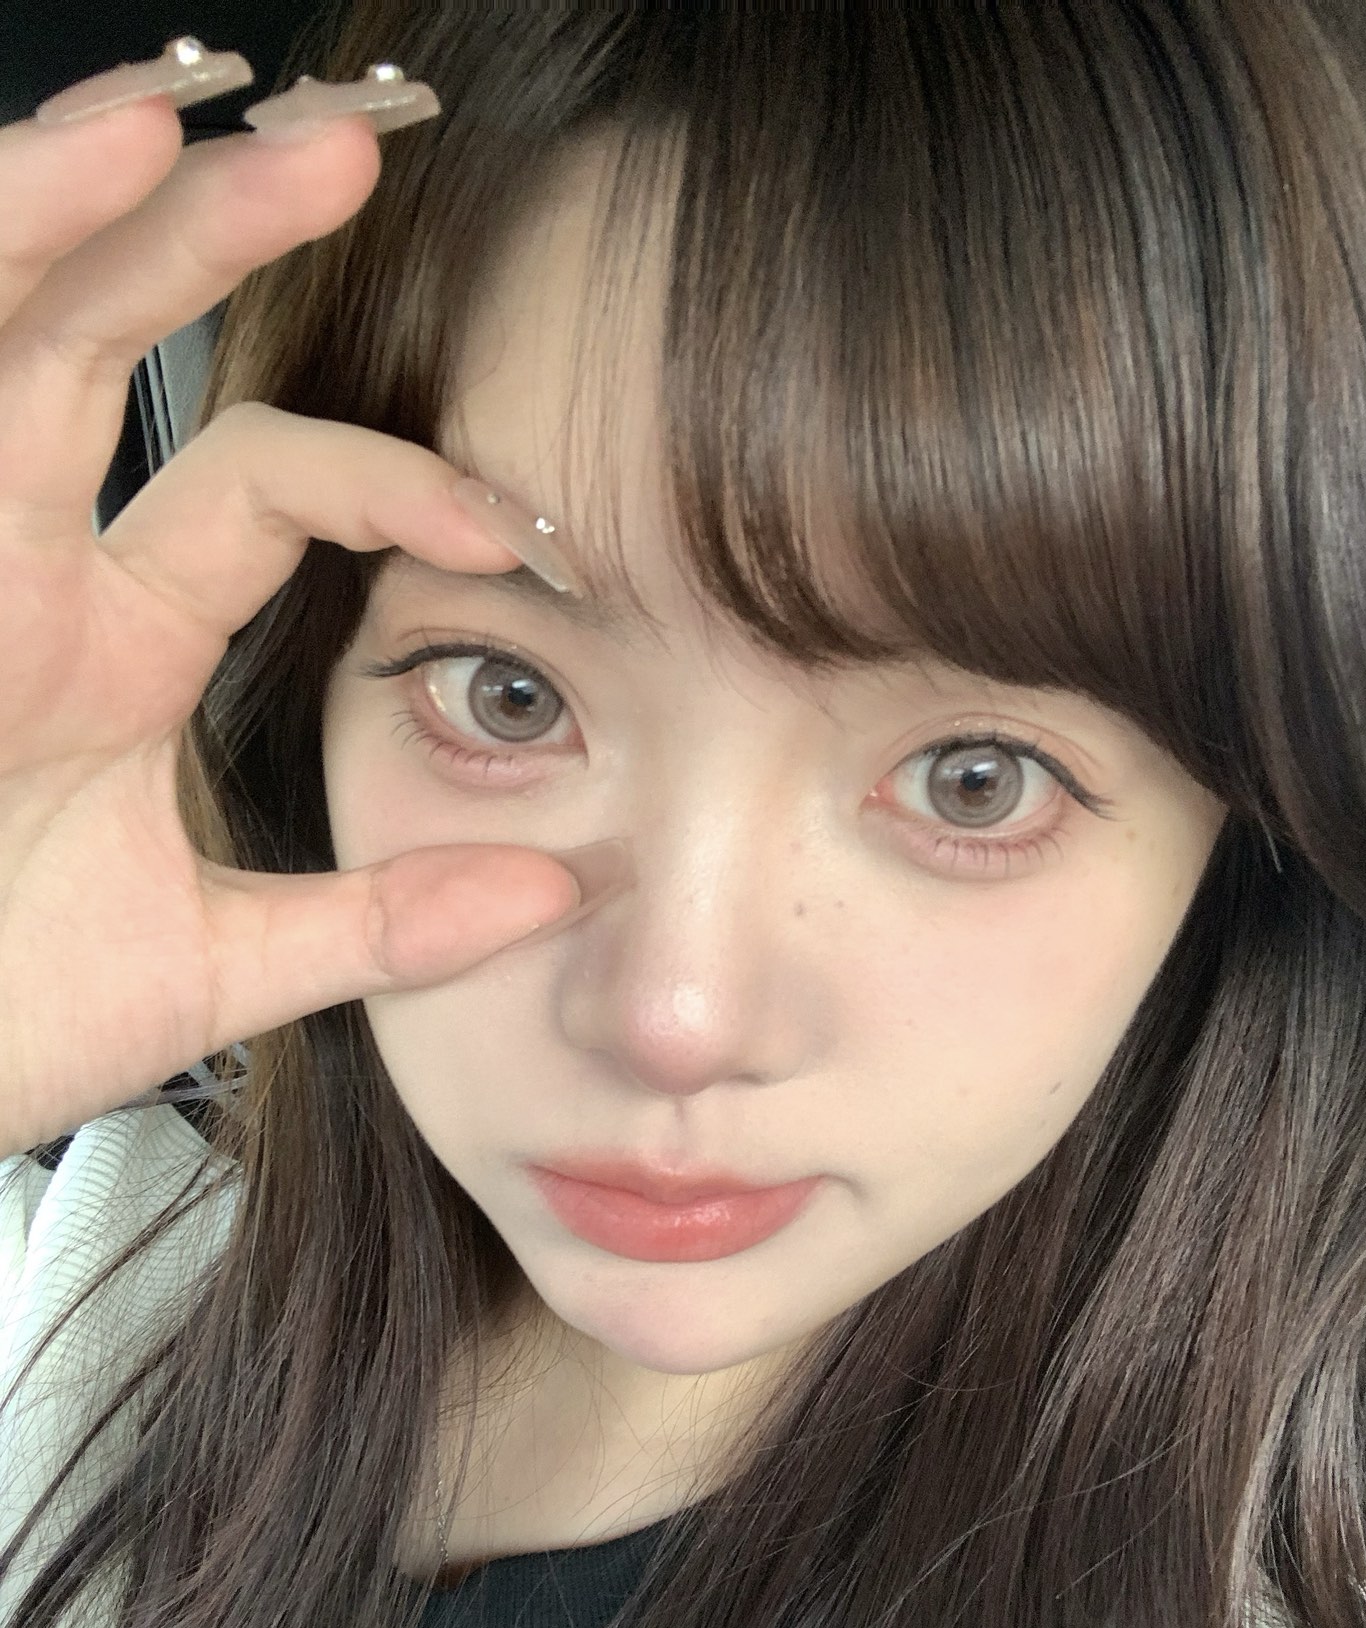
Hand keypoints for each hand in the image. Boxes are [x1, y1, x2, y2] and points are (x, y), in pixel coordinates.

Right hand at [0, 86, 579, 1156]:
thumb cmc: (4, 1021)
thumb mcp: (219, 961)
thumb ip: (381, 920)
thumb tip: (556, 886)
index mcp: (112, 645)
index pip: (260, 490)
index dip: (386, 482)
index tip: (517, 529)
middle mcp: (17, 576)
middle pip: (105, 353)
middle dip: (207, 241)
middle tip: (345, 151)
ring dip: (62, 220)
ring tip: (159, 114)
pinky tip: (25, 202)